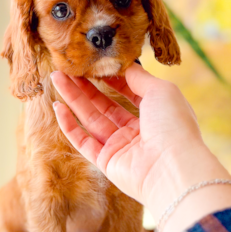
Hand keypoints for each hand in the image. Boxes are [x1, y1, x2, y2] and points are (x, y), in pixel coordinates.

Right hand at [51, 65, 230, 231]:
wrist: (172, 168)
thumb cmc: (173, 125)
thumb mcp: (161, 90)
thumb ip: (138, 77)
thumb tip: (123, 64)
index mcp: (155, 114)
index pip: (128, 92)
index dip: (110, 78)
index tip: (92, 63)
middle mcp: (137, 131)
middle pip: (105, 105)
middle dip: (85, 86)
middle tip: (66, 69)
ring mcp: (121, 147)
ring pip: (91, 119)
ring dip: (73, 99)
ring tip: (56, 78)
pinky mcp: (106, 163)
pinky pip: (83, 142)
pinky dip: (70, 125)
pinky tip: (58, 107)